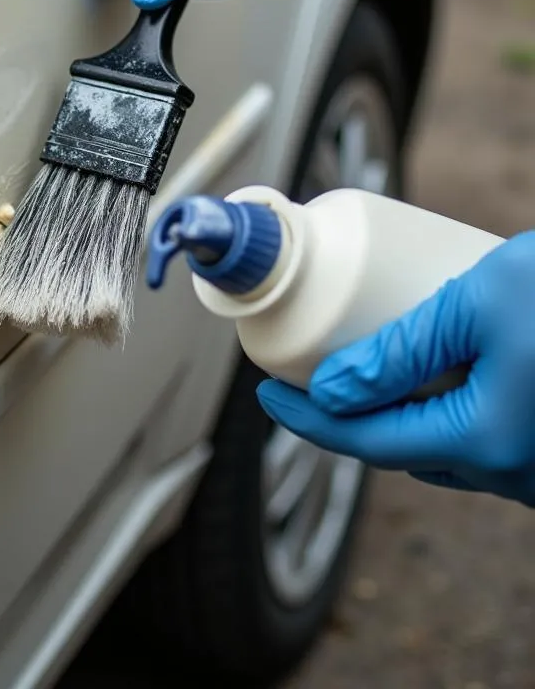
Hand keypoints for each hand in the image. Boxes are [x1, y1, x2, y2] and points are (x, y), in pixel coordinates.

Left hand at [256, 233, 534, 507]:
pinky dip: (441, 416)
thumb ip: (400, 352)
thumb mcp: (476, 303)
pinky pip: (481, 442)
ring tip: (356, 373)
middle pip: (402, 450)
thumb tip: (330, 390)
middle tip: (305, 378)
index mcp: (487, 441)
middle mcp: (517, 472)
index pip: (367, 440)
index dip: (307, 420)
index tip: (267, 393)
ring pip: (443, 450)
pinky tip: (427, 380)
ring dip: (394, 418)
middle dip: (347, 418)